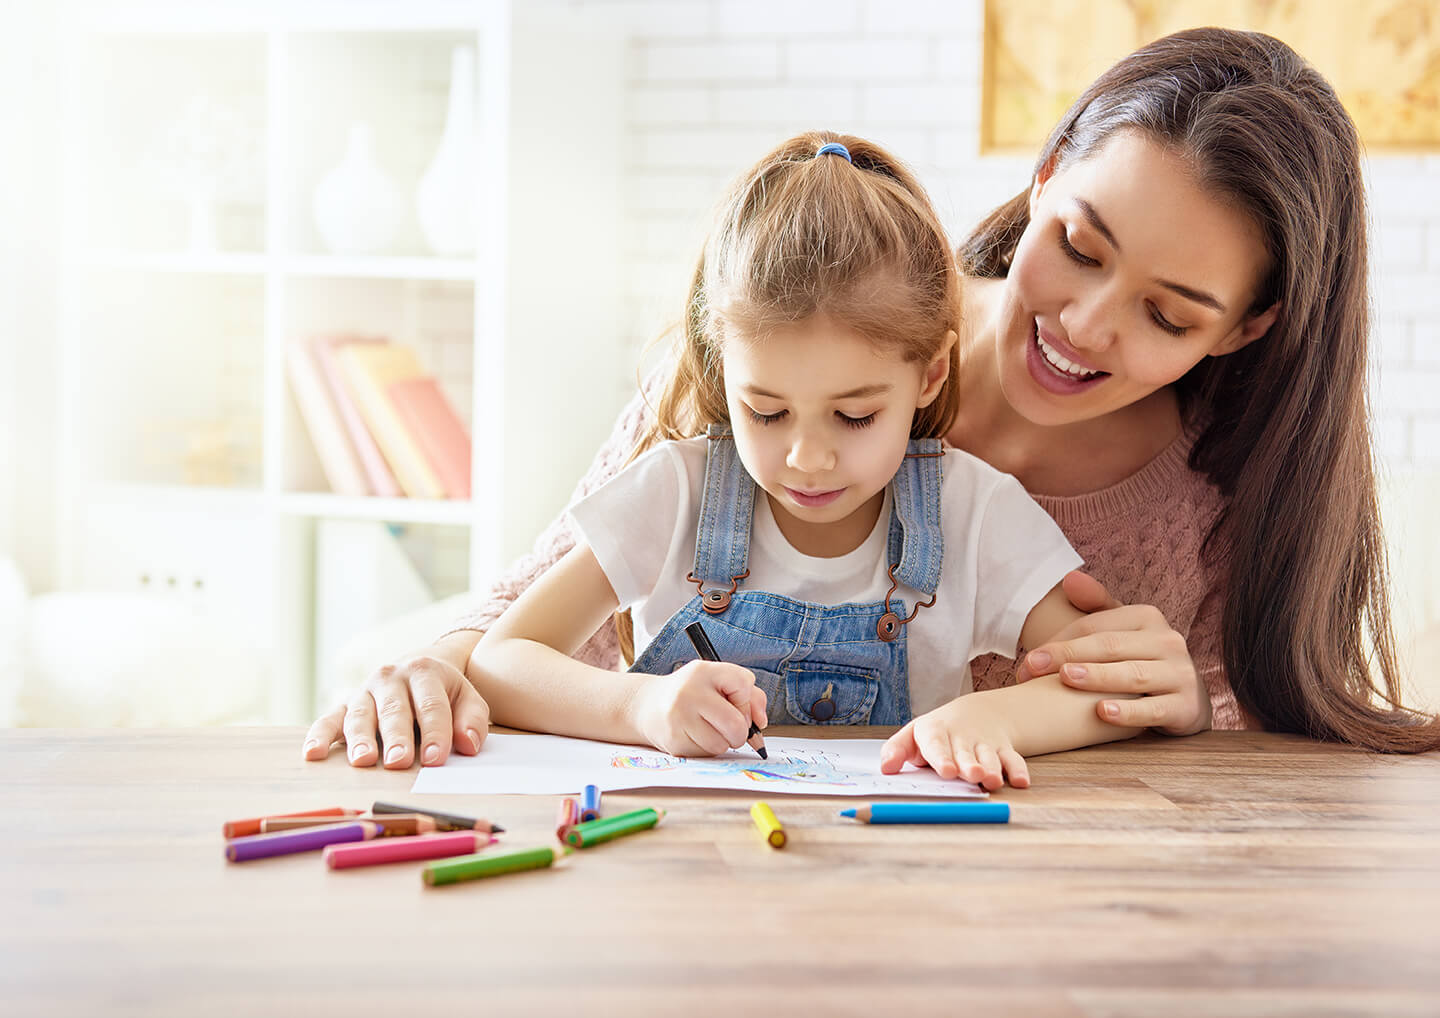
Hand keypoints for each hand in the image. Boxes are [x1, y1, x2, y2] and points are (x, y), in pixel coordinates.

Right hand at [302, 633, 491, 767]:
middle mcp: (390, 678)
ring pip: (361, 715)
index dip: (435, 733)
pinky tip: (313, 754)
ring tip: (363, 761)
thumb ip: (472, 720)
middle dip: (397, 737)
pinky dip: (319, 736)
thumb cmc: (444, 694)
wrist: (416, 670)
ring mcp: (364, 691)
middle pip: (394, 710)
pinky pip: (328, 719)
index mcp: (424, 672)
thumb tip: (468, 745)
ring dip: (360, 739)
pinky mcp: (343, 705)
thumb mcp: (467, 698)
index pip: (431, 705)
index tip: (436, 759)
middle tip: (399, 762)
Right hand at [628, 660, 766, 756]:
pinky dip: (707, 749)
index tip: (737, 703)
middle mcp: (689, 691)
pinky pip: (707, 754)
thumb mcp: (718, 682)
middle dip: (741, 732)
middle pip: (736, 724)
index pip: (743, 683)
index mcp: (704, 671)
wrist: (648, 706)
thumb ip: (749, 695)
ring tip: (708, 729)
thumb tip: (761, 723)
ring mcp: (679, 717)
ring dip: (723, 742)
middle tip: (730, 727)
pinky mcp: (673, 740)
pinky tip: (695, 736)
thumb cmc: (692, 694)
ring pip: (722, 744)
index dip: (747, 700)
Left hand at [879, 693, 1028, 790]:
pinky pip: (1014, 759)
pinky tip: (1021, 782)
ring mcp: (984, 744)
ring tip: (992, 781)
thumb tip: (885, 769)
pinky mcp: (1003, 750)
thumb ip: (897, 751)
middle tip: (972, 775)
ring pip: (990, 756)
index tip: (946, 771)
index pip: (937, 744)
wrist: (974, 715)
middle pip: (966, 753)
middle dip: (969, 764)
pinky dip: (1019, 770)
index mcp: (936, 733)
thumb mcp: (912, 736)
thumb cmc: (936, 733)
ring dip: (993, 768)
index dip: (942, 757)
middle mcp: (962, 738)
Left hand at [1015, 571, 1210, 735]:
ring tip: (1066, 679)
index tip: (1028, 662)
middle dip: (1066, 657)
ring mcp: (1180, 674)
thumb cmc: (1142, 660)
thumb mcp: (1123, 631)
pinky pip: (1154, 709)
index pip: (1094, 626)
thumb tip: (1069, 579)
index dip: (1058, 642)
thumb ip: (1096, 605)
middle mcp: (1168, 641)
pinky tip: (1102, 712)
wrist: (1187, 699)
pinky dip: (1129, 712)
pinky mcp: (1186, 707)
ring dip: (1097, 677)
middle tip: (1031, 670)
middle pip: (1109, 647)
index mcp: (1148, 617)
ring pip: (1132, 675)